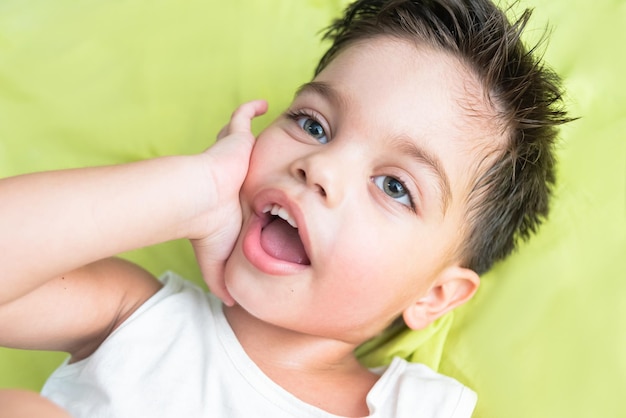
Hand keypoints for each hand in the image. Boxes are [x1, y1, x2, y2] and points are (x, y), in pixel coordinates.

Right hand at [191, 100, 267, 305]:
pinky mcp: (234, 139)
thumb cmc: (206, 230)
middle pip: (240, 163)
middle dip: (245, 160)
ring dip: (247, 134)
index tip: (256, 196)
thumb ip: (221, 279)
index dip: (246, 192)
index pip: (238, 191)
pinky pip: (244, 117)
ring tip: (268, 129)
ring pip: (241, 139)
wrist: (196, 200)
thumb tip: (232, 306)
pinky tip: (267, 103)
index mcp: (228, 198)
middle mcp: (230, 174)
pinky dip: (252, 107)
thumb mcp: (218, 258)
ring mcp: (231, 155)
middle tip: (257, 160)